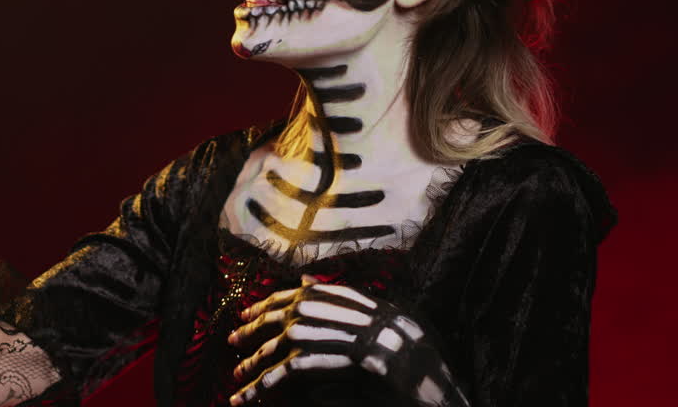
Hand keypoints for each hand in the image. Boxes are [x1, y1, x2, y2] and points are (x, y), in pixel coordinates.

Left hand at [226, 276, 467, 405]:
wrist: (445, 404)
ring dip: (259, 360)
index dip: (277, 301)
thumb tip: (307, 282)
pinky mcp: (362, 368)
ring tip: (237, 378)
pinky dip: (272, 383)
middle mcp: (370, 316)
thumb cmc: (422, 378)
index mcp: (376, 307)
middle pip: (298, 312)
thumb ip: (351, 310)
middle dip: (260, 326)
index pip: (314, 294)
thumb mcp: (392, 333)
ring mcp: (367, 341)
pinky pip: (301, 371)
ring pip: (293, 342)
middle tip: (232, 339)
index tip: (250, 312)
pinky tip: (254, 397)